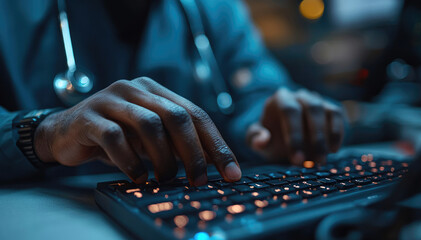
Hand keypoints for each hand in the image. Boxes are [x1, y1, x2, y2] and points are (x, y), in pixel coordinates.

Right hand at [34, 77, 240, 185]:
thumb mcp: (150, 138)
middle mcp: (136, 89)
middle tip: (200, 180)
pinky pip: (115, 137)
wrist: (66, 132)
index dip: (216, 145)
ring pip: (149, 125)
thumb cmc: (116, 137)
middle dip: (195, 152)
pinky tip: (138, 177)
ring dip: (163, 158)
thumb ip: (175, 143)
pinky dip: (130, 161)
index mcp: (156, 91)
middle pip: (177, 116)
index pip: (196, 114)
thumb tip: (210, 167)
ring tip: (165, 179)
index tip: (231, 173)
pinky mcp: (89, 116)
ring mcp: (111, 99)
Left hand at [246, 88, 343, 165]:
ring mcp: (316, 100)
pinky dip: (337, 133)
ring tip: (321, 161)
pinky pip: (337, 115)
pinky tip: (333, 151)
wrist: (283, 138)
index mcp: (280, 98)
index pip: (289, 110)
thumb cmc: (269, 137)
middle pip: (312, 109)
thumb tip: (263, 140)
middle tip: (313, 162)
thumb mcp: (256, 140)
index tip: (297, 159)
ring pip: (327, 111)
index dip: (294, 135)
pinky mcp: (330, 108)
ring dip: (326, 138)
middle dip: (315, 138)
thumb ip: (256, 139)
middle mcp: (300, 95)